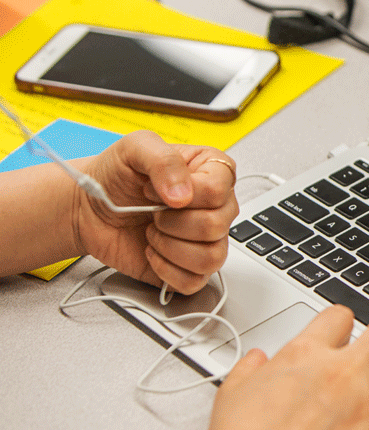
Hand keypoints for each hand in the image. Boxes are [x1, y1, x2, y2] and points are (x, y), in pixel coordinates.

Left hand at [75, 130, 238, 293]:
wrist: (88, 208)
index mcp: (212, 173)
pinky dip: (166, 270)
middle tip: (151, 212)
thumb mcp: (134, 148)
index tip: (154, 189)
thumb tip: (183, 195)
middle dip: (172, 222)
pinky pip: (195, 281)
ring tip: (152, 233)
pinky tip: (153, 253)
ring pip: (211, 257)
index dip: (184, 193)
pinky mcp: (190, 268)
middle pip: (216, 225)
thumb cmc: (115, 176)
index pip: (219, 190)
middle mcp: (216, 207)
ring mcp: (206, 240)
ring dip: (170, 247)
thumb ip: (163, 160)